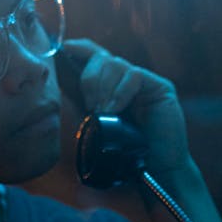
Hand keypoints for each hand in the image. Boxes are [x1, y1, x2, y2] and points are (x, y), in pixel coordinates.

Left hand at [60, 39, 191, 176]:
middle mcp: (127, 81)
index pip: (95, 57)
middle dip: (90, 79)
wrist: (154, 174)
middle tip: (91, 107)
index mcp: (110, 87)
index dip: (81, 49)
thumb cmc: (125, 156)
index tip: (65, 48)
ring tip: (104, 112)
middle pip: (102, 58)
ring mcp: (144, 83)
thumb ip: (83, 110)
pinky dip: (120, 92)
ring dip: (104, 88)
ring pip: (116, 64)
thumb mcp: (95, 129)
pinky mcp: (160, 88)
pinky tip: (117, 109)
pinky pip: (134, 75)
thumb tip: (61, 90)